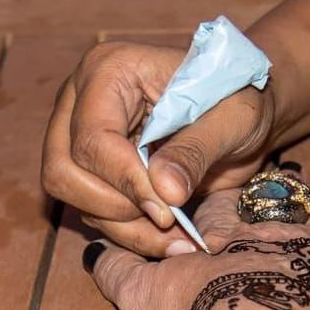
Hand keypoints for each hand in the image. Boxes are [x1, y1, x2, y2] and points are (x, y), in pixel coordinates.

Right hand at [42, 42, 275, 256]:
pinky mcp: (94, 170)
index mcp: (110, 71)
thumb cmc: (241, 99)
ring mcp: (81, 136)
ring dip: (125, 228)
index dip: (127, 181)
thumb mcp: (232, 119)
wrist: (245, 115)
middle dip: (116, 207)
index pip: (92, 138)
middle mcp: (82, 101)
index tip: (170, 208)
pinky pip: (94, 213)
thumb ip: (196, 151)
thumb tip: (164, 192)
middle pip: (64, 172)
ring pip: (74, 199)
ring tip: (178, 238)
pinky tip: (172, 238)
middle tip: (170, 218)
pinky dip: (131, 234)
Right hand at [86, 171, 309, 309]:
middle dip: (286, 187)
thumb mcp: (144, 297)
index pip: (220, 206)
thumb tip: (93, 253)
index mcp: (227, 233)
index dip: (219, 198)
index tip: (220, 188)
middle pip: (282, 200)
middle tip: (296, 170)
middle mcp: (277, 230)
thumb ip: (118, 274)